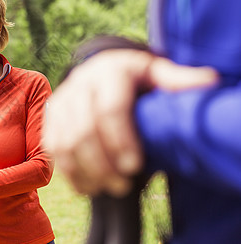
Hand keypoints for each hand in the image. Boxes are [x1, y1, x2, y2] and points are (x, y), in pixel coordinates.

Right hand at [43, 49, 217, 196]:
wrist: (99, 71)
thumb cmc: (134, 78)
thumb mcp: (155, 72)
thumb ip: (177, 80)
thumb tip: (209, 82)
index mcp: (108, 71)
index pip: (109, 108)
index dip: (121, 140)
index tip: (135, 166)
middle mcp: (80, 83)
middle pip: (83, 130)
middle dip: (102, 163)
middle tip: (123, 185)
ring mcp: (61, 100)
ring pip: (64, 142)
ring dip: (85, 171)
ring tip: (107, 188)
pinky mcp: (50, 116)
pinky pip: (52, 148)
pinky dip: (68, 171)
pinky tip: (87, 186)